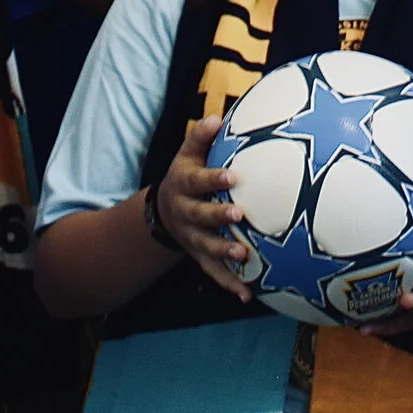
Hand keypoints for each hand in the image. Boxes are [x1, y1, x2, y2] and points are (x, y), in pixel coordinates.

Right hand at [156, 117, 252, 299]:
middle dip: (218, 216)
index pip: (197, 182)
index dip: (213, 179)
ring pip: (206, 247)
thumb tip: (217, 118)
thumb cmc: (188, 175)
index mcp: (183, 186)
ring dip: (224, 252)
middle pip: (200, 216)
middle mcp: (185, 214)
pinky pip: (214, 272)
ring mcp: (191, 237)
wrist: (165, 211)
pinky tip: (248, 294)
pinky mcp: (199, 256)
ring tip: (245, 254)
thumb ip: (202, 137)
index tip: (233, 176)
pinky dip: (230, 283)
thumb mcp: (188, 154)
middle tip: (239, 215)